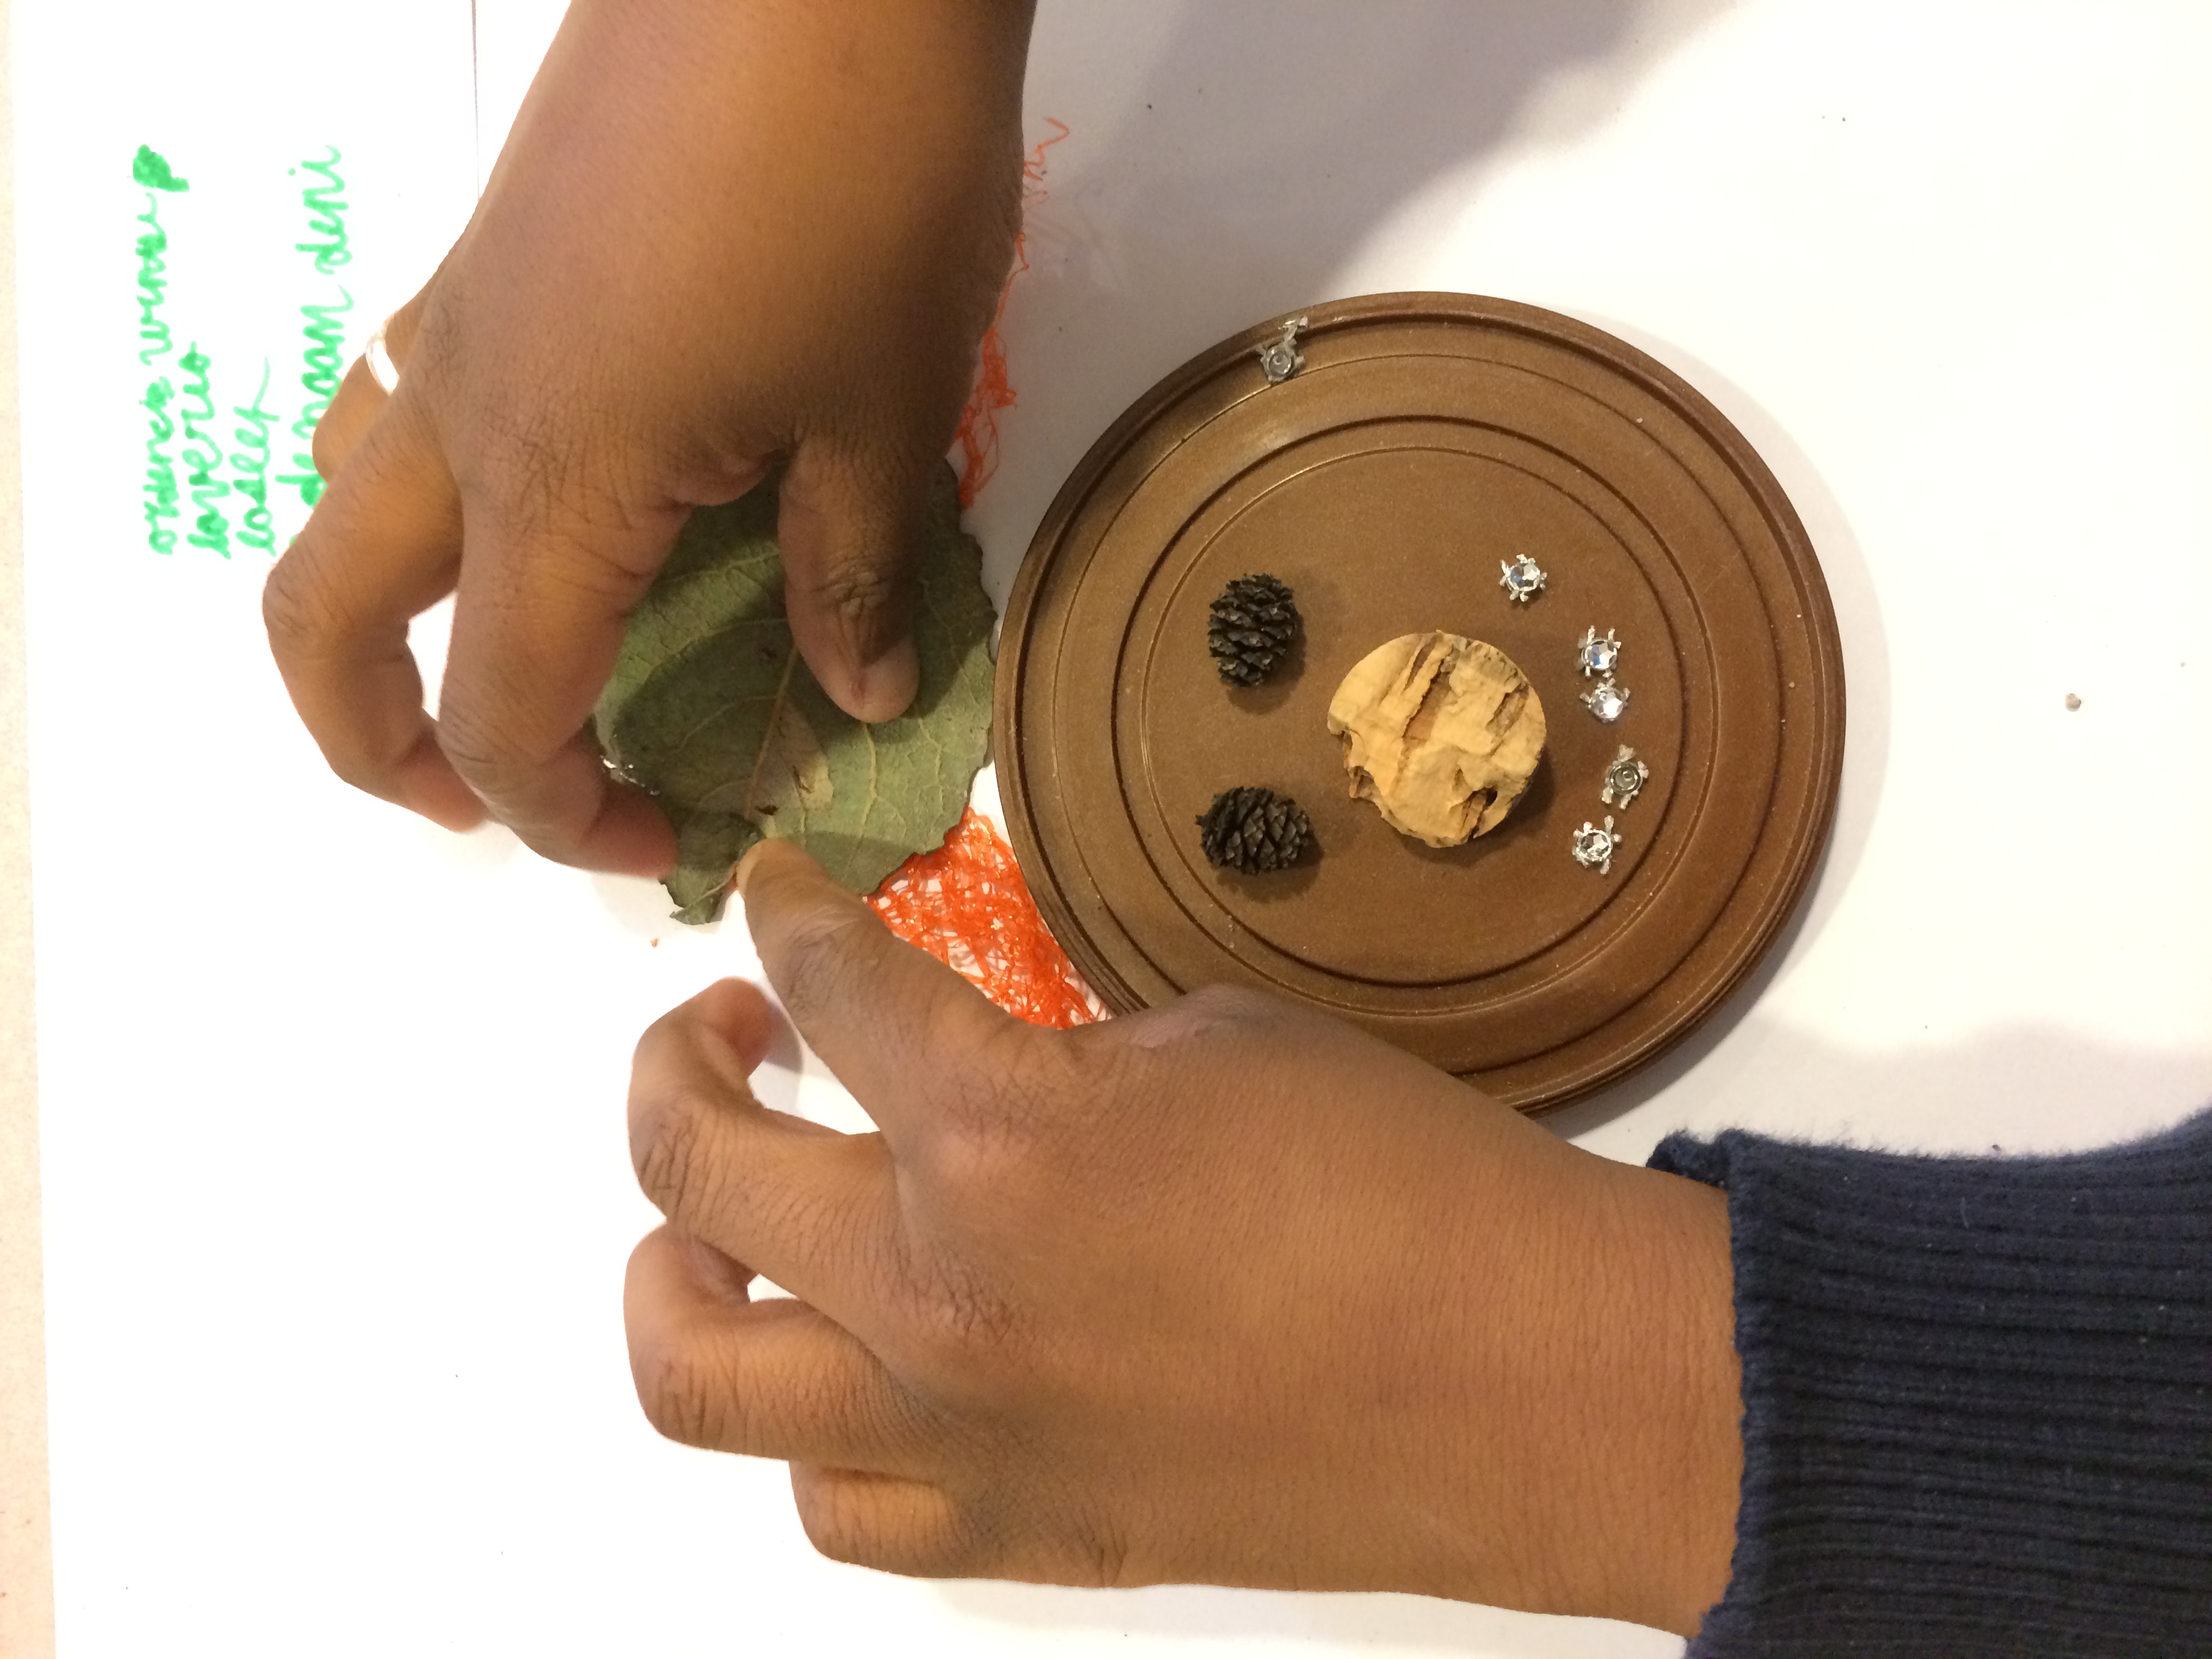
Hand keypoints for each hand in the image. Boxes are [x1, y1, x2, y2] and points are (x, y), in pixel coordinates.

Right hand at [264, 0, 1034, 871]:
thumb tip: (860, 694)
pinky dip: (438, 485)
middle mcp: (463, 414)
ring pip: (334, 497)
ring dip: (377, 610)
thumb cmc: (866, 187)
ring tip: (498, 649)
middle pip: (320, 623)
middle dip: (374, 744)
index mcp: (556, 487)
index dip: (564, 814)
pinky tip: (564, 486)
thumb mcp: (886, 413)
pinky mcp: (490, 249)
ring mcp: (461, 319)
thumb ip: (854, 576)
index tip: (668, 838)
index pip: (501, 713)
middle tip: (489, 794)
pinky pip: (404, 397)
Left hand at [622, 842, 1742, 1634]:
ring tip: (721, 1223)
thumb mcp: (1211, 1045)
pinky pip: (838, 1505)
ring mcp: (960, 1438)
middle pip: (687, 1173)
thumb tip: (988, 1076)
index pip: (831, 983)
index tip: (779, 893)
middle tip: (723, 1031)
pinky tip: (857, 1367)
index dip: (787, 912)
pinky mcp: (1020, 1534)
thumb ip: (1057, 1060)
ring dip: (675, 1273)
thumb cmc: (1407, 1182)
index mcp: (998, 1135)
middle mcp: (936, 1297)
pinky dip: (814, 1429)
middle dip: (671, 1065)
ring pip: (695, 1376)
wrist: (1533, 1381)